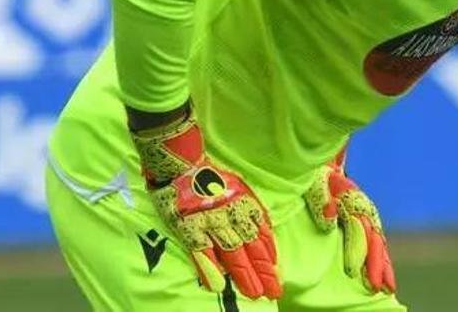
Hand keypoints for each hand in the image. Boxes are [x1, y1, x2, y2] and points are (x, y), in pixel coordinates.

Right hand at [132, 111, 282, 299]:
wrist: (180, 165)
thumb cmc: (210, 178)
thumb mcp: (238, 188)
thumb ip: (251, 209)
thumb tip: (265, 231)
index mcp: (244, 203)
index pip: (261, 233)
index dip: (269, 254)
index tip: (277, 272)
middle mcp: (231, 214)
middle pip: (250, 247)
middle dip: (262, 271)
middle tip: (273, 291)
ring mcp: (210, 221)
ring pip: (231, 252)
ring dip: (243, 274)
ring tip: (254, 293)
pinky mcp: (188, 227)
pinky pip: (201, 251)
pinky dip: (209, 269)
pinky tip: (217, 286)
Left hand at [304, 148, 396, 293]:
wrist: (317, 163)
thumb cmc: (314, 173)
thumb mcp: (314, 181)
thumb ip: (321, 198)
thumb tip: (330, 220)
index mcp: (353, 198)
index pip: (360, 229)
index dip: (359, 252)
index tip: (354, 272)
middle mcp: (362, 208)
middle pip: (374, 239)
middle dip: (378, 264)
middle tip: (381, 287)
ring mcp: (362, 215)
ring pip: (377, 243)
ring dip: (382, 265)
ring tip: (389, 287)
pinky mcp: (359, 220)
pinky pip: (371, 242)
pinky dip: (377, 259)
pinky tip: (379, 275)